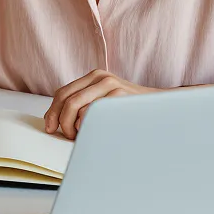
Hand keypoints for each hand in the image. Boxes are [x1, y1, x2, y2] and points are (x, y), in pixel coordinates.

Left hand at [44, 69, 158, 139]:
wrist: (163, 109)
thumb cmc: (130, 111)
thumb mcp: (106, 101)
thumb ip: (85, 104)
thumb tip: (57, 120)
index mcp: (94, 77)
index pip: (63, 93)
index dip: (53, 112)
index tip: (50, 128)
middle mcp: (101, 77)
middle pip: (67, 100)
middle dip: (62, 122)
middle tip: (67, 136)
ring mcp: (111, 85)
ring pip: (77, 108)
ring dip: (76, 127)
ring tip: (85, 136)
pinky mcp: (120, 97)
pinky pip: (93, 114)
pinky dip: (89, 126)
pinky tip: (97, 132)